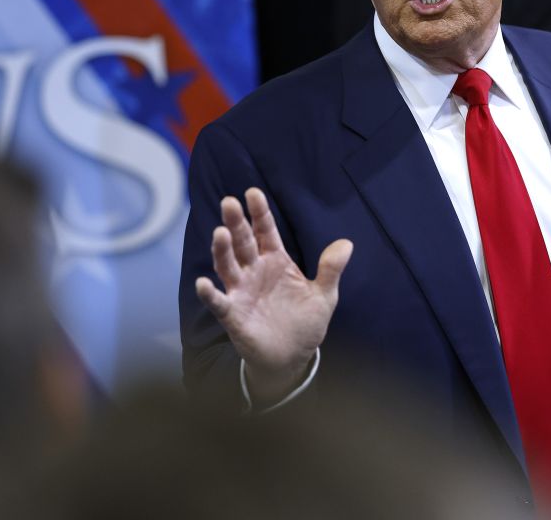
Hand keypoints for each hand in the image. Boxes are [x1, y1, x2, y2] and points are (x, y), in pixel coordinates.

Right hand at [195, 188, 352, 403]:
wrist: (293, 357)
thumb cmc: (305, 322)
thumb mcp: (324, 295)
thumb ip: (331, 270)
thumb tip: (347, 243)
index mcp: (276, 261)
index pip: (265, 231)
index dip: (259, 213)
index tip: (253, 193)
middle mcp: (255, 271)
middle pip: (243, 242)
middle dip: (236, 223)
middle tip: (229, 202)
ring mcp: (241, 291)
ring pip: (228, 266)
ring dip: (222, 250)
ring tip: (220, 233)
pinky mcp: (233, 315)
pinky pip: (219, 302)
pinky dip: (209, 293)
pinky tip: (203, 283)